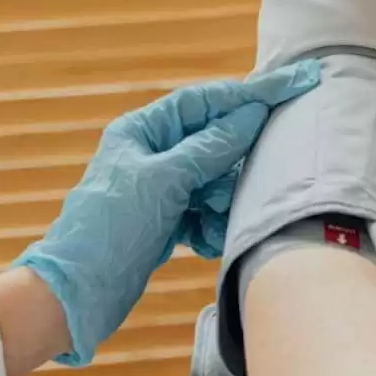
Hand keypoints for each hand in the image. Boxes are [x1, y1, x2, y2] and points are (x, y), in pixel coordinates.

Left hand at [12, 64, 323, 362]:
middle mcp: (151, 154)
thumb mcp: (163, 182)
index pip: (206, 101)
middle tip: (254, 175)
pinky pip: (206, 212)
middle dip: (234, 163)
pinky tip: (206, 242)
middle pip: (214, 142)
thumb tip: (251, 114)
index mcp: (142, 130)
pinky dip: (213, 226)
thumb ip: (209, 147)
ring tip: (213, 219)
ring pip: (215, 181)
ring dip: (223, 201)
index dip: (253, 92)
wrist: (77, 294)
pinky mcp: (166, 222)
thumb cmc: (109, 229)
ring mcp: (159, 190)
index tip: (298, 81)